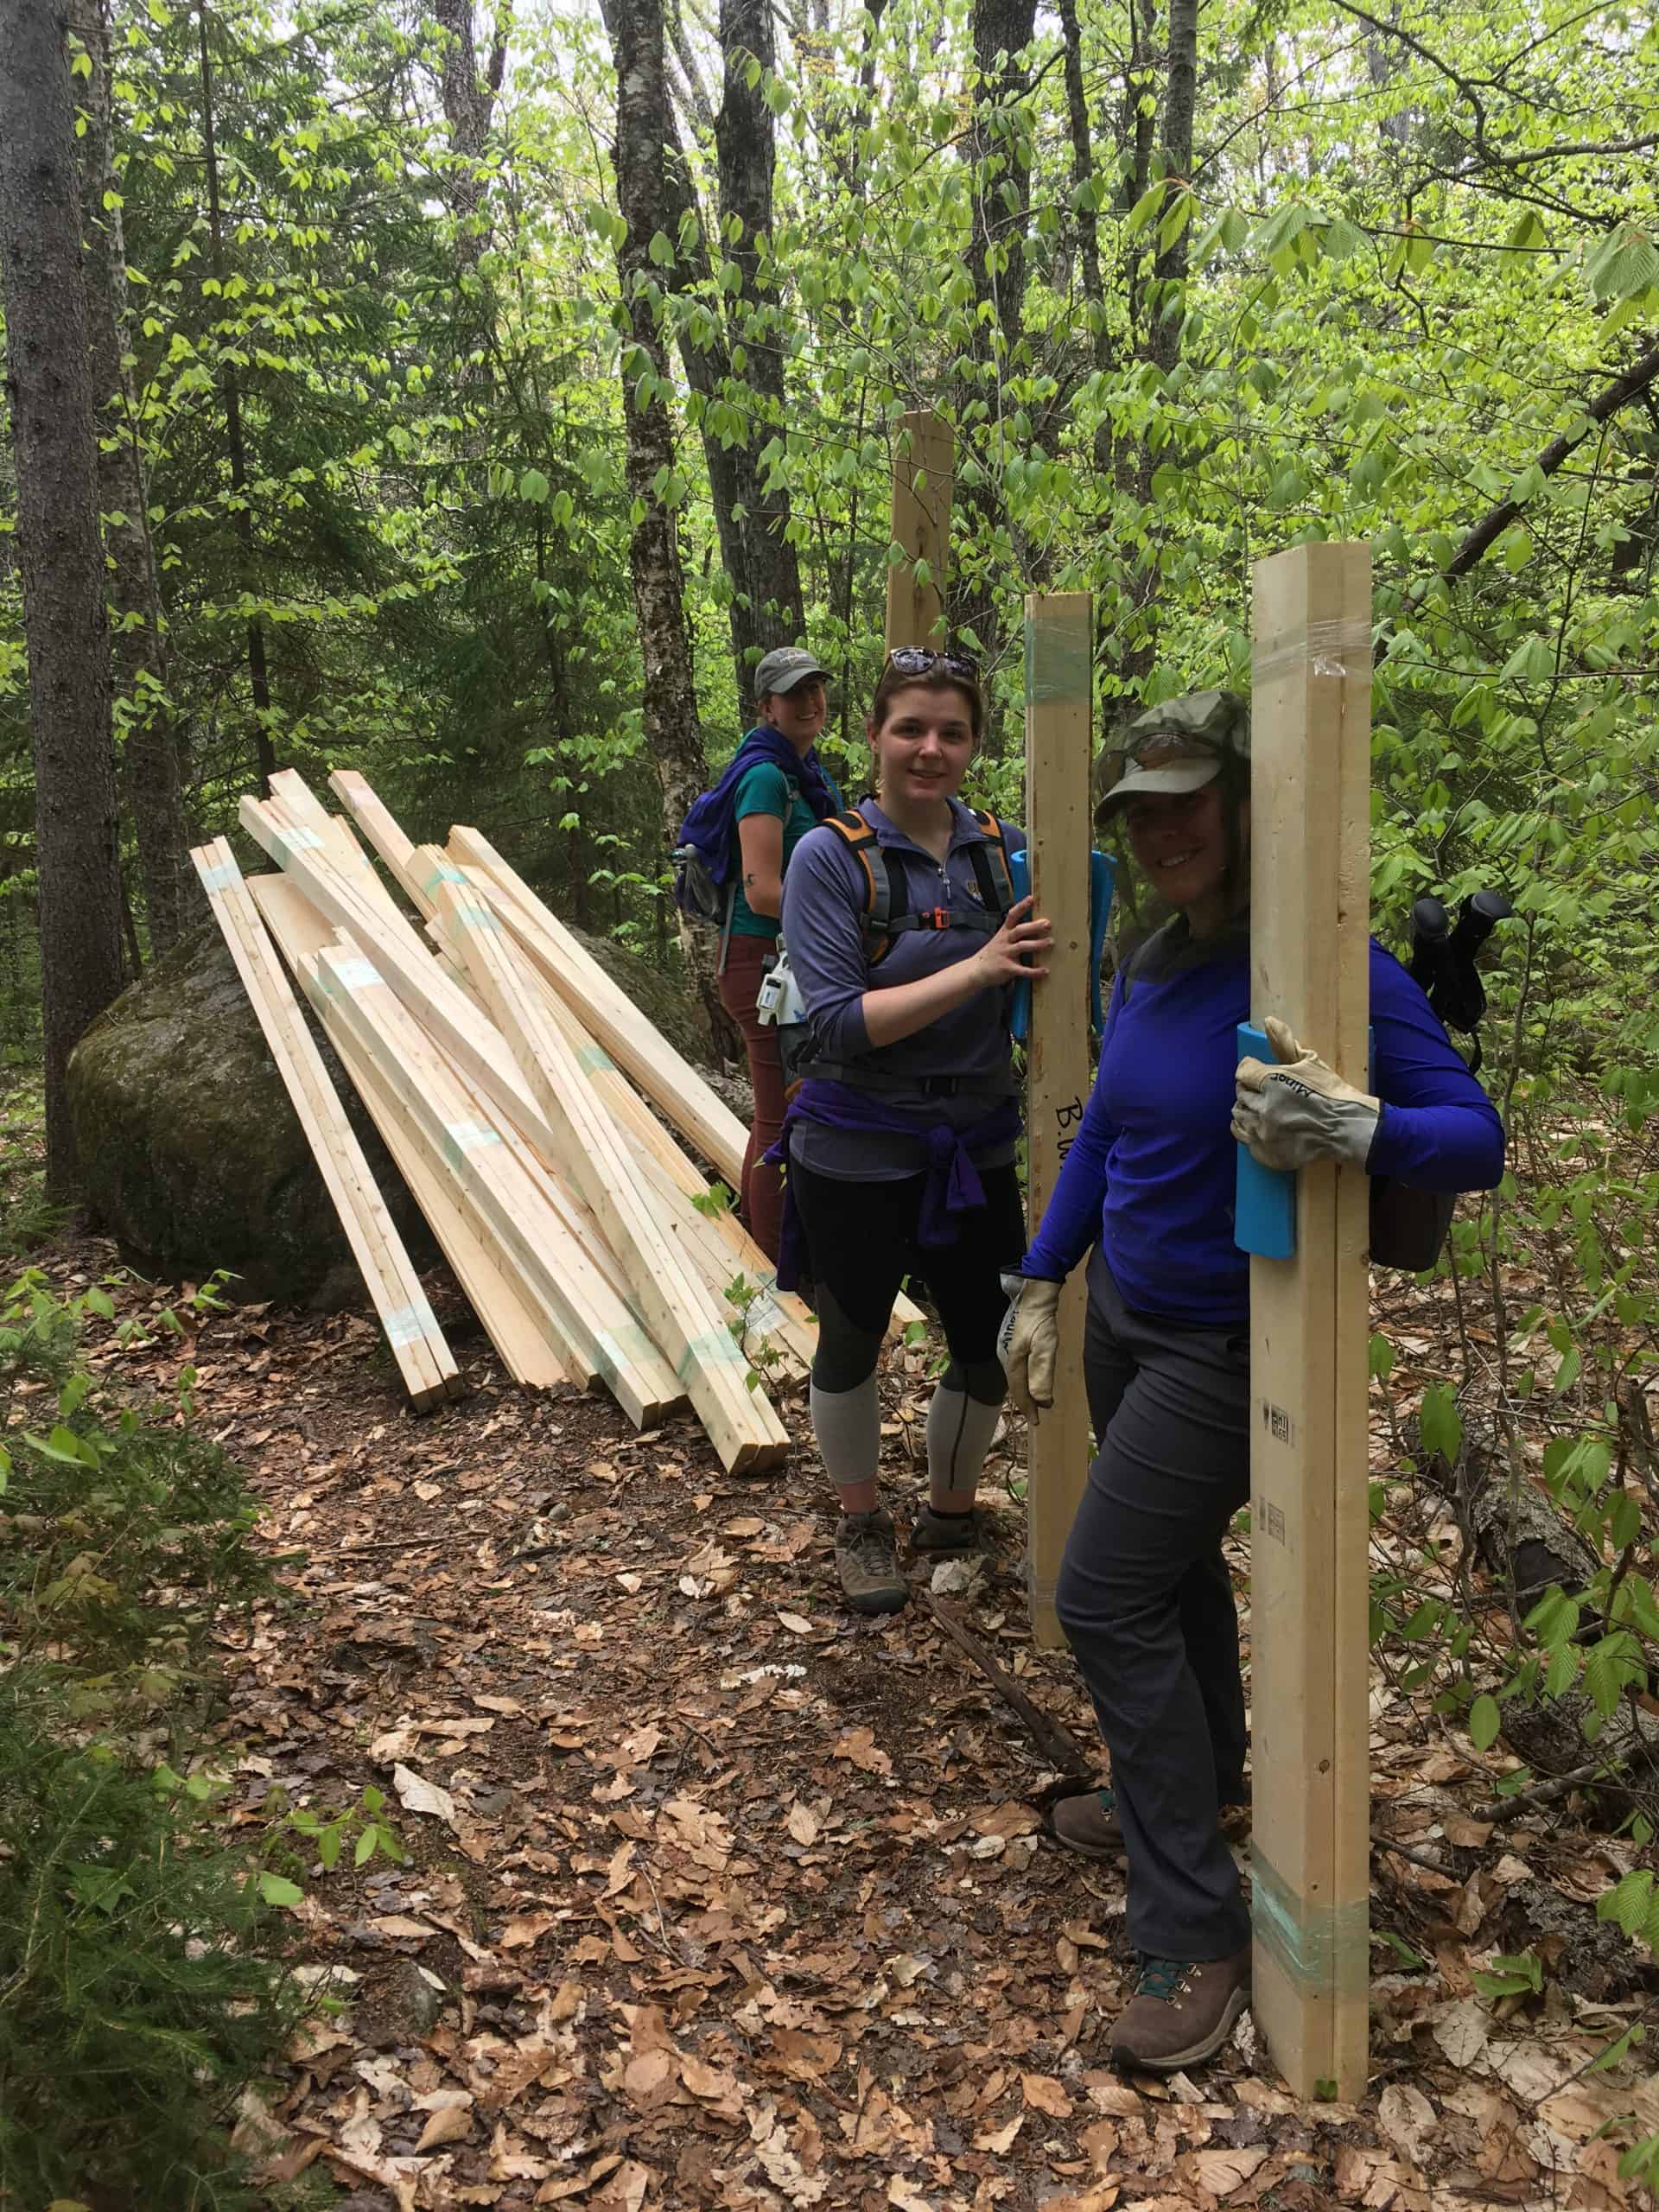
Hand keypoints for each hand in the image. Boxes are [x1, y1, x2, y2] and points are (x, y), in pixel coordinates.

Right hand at [975, 895, 1052, 988]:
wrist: (976, 970)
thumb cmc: (993, 954)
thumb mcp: (1000, 940)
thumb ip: (1014, 934)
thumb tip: (1036, 927)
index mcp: (1004, 932)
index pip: (1012, 916)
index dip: (1021, 907)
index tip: (1031, 898)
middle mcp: (1005, 941)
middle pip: (1019, 930)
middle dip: (1034, 926)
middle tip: (1047, 924)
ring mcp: (1005, 954)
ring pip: (1022, 946)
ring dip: (1037, 944)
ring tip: (1050, 942)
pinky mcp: (1007, 968)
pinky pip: (1022, 969)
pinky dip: (1034, 971)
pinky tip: (1045, 971)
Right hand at [998, 1272, 1062, 1413]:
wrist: (1035, 1295)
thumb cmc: (1040, 1322)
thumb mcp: (1045, 1348)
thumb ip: (1042, 1375)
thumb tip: (1041, 1401)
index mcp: (1014, 1362)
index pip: (1020, 1392)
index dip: (1028, 1408)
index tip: (1036, 1422)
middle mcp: (1007, 1359)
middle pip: (1016, 1386)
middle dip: (1025, 1402)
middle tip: (1036, 1415)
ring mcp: (1009, 1350)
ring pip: (1016, 1378)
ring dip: (1025, 1391)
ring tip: (1035, 1401)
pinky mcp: (1014, 1342)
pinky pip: (1019, 1368)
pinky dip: (1025, 1379)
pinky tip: (1032, 1378)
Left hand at [1232, 1015, 1380, 1171]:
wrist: (1346, 1129)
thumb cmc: (1331, 1093)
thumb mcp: (1310, 1062)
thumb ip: (1285, 1043)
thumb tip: (1268, 1021)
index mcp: (1271, 1081)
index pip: (1242, 1072)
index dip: (1251, 1072)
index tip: (1260, 1076)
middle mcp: (1262, 1107)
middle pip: (1240, 1095)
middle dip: (1250, 1092)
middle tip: (1266, 1095)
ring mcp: (1262, 1132)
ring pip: (1239, 1117)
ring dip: (1247, 1111)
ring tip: (1264, 1111)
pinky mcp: (1265, 1152)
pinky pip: (1245, 1140)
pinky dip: (1251, 1133)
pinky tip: (1264, 1129)